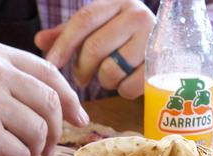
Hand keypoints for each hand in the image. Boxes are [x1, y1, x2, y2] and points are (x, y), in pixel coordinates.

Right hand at [0, 41, 88, 155]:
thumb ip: (14, 86)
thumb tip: (68, 108)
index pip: (48, 73)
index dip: (69, 99)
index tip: (79, 118)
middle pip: (50, 105)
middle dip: (53, 133)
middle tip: (43, 150)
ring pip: (38, 132)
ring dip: (30, 153)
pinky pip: (21, 155)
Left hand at [35, 0, 154, 99]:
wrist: (172, 48)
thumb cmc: (127, 38)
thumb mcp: (100, 29)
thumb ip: (71, 34)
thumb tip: (39, 41)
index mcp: (119, 2)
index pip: (84, 20)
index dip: (64, 43)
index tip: (52, 63)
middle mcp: (138, 16)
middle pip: (95, 47)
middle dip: (82, 69)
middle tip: (81, 79)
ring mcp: (153, 40)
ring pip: (111, 70)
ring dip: (103, 81)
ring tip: (108, 78)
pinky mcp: (162, 66)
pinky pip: (129, 86)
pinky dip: (122, 91)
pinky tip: (125, 84)